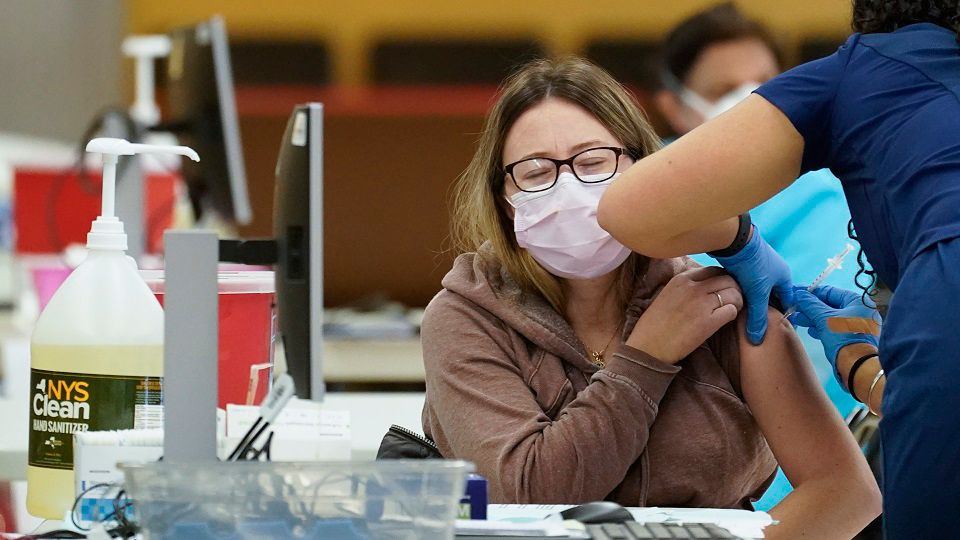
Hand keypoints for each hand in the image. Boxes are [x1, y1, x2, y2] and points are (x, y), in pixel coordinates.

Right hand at [626, 266, 743, 363]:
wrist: (648, 347)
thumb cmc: (655, 325)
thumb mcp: (667, 295)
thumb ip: (686, 287)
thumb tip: (704, 285)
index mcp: (681, 279)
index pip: (713, 270)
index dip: (722, 280)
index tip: (722, 290)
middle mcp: (693, 287)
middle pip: (727, 278)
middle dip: (734, 289)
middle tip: (732, 300)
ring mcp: (701, 303)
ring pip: (733, 292)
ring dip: (737, 301)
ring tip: (731, 310)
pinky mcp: (708, 321)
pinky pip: (732, 310)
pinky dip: (733, 315)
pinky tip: (725, 321)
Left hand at [713, 226, 793, 344]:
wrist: (733, 240)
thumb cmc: (752, 265)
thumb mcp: (757, 293)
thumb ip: (757, 317)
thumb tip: (757, 339)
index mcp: (784, 277)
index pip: (787, 301)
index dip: (783, 316)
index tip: (777, 331)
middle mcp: (774, 272)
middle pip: (771, 297)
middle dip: (765, 310)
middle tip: (759, 327)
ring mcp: (759, 269)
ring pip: (757, 291)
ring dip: (752, 302)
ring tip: (746, 319)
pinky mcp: (744, 266)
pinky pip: (746, 285)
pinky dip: (743, 294)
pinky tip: (736, 304)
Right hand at [789, 285, 880, 383]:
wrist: (857, 366)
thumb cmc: (843, 338)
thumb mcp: (823, 318)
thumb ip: (810, 304)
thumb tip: (799, 294)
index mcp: (858, 301)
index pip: (830, 292)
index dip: (811, 293)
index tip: (797, 294)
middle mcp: (860, 311)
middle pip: (830, 305)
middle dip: (810, 307)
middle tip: (794, 308)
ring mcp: (858, 325)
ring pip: (831, 317)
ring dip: (814, 318)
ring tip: (798, 319)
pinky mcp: (854, 337)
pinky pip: (836, 328)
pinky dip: (823, 328)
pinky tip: (811, 331)